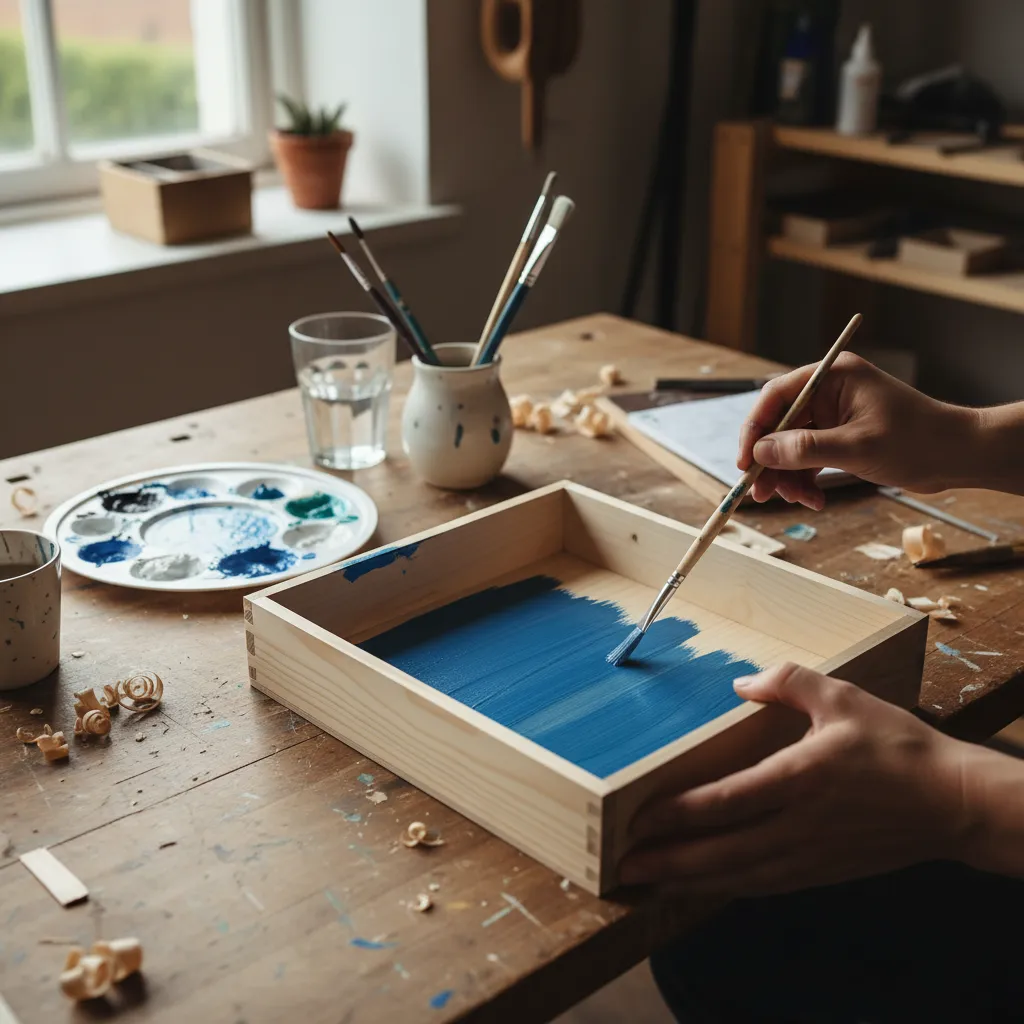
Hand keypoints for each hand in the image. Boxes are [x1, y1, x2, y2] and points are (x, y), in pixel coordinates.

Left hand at [618, 664, 973, 896]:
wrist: (953, 804)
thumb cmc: (898, 747)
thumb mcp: (843, 697)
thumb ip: (788, 682)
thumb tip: (739, 682)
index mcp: (803, 778)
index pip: (728, 801)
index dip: (680, 813)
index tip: (641, 818)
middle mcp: (801, 825)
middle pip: (722, 852)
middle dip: (668, 861)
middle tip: (623, 866)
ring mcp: (811, 855)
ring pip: (739, 876)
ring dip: (689, 880)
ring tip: (648, 880)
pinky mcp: (821, 871)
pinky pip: (764, 884)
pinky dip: (726, 887)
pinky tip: (702, 884)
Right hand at [736, 353, 977, 508]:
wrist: (959, 456)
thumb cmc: (918, 441)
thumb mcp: (857, 447)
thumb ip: (805, 449)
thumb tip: (761, 452)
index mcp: (833, 377)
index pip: (776, 396)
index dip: (755, 430)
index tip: (745, 462)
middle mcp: (829, 392)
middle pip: (779, 425)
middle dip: (770, 461)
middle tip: (761, 492)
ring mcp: (834, 416)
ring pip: (791, 446)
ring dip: (788, 476)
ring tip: (797, 501)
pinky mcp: (841, 438)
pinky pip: (809, 458)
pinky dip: (806, 480)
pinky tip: (813, 500)